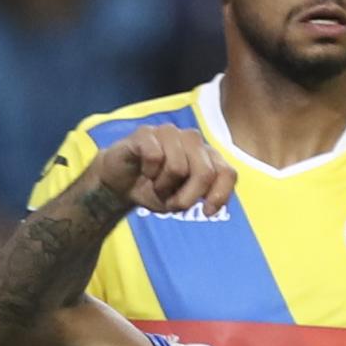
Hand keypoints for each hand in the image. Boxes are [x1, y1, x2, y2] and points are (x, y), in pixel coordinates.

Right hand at [82, 125, 234, 219]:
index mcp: (206, 156)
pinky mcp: (147, 132)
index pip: (227, 173)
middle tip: (172, 204)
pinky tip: (143, 171)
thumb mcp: (178, 201)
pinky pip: (154, 156)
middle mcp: (192, 140)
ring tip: (155, 185)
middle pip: (205, 173)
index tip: (207, 213)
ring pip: (178, 166)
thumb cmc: (151, 190)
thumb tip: (208, 202)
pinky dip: (149, 172)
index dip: (220, 195)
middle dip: (188, 197)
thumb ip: (197, 197)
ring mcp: (170, 133)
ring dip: (164, 186)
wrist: (118, 184)